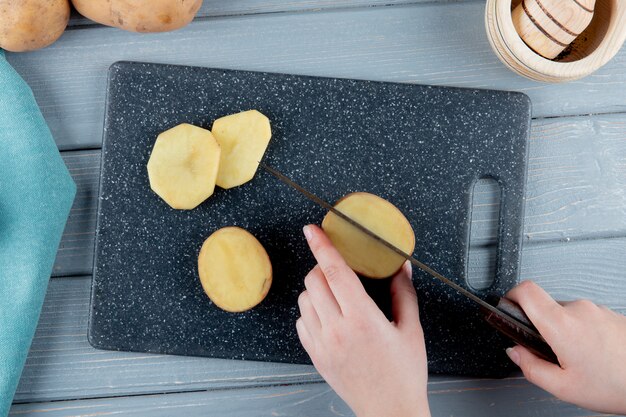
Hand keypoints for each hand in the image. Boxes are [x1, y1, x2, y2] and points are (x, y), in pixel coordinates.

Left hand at [296, 225, 429, 416]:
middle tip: (340, 271)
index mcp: (362, 319)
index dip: (322, 246)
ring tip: (337, 297)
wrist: (390, 412)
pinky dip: (310, 312)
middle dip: (323, 268)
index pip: (334, 272)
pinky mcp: (315, 356)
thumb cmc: (403, 375)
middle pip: (314, 281)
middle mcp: (337, 330)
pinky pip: (301, 322)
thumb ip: (405, 294)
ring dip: (316, 290)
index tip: (312, 230)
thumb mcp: (411, 330)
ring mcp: (322, 344)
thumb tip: (402, 267)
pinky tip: (330, 318)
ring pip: (304, 300)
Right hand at [505, 281, 625, 413]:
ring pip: (566, 315)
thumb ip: (530, 367)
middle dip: (542, 329)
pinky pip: (585, 319)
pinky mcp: (611, 315)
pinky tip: (595, 357)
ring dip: (565, 333)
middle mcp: (579, 309)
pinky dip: (583, 335)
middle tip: (551, 355)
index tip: (508, 308)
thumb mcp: (563, 388)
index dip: (511, 296)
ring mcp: (597, 310)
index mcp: (561, 324)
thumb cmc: (617, 385)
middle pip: (545, 307)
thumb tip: (515, 352)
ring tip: (579, 361)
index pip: (526, 290)